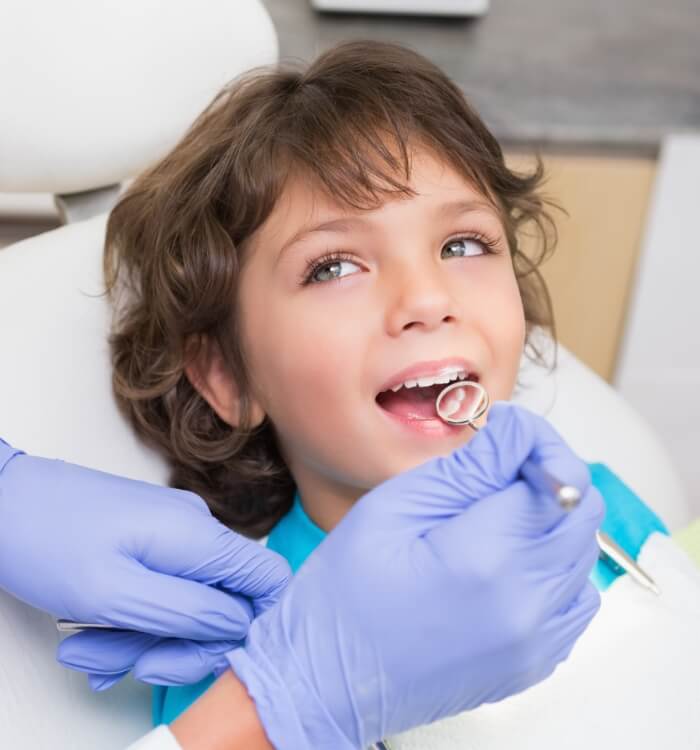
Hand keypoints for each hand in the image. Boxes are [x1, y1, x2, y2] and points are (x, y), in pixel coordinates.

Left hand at [0, 443, 290, 687]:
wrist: (2, 500)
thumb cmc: (45, 538)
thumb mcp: (117, 594)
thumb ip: (188, 613)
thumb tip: (240, 625)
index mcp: (199, 536)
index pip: (270, 579)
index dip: (253, 625)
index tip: (208, 654)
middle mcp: (195, 531)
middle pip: (223, 605)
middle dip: (178, 646)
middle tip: (131, 665)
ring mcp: (173, 535)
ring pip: (185, 605)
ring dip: (142, 640)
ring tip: (89, 650)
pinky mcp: (151, 541)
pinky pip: (161, 592)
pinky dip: (132, 621)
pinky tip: (94, 635)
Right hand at [226, 402, 604, 748]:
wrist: (328, 680)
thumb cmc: (344, 596)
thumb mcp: (394, 507)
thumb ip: (468, 467)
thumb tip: (517, 431)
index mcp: (486, 557)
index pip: (558, 476)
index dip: (535, 444)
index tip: (506, 439)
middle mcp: (525, 604)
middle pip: (583, 512)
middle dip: (548, 476)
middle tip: (495, 474)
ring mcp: (535, 641)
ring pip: (583, 552)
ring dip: (550, 521)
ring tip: (493, 520)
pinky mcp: (534, 662)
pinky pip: (575, 598)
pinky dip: (552, 567)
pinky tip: (505, 562)